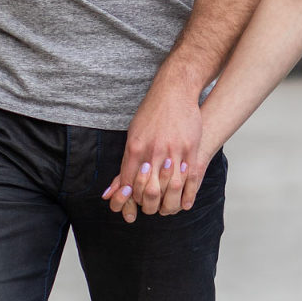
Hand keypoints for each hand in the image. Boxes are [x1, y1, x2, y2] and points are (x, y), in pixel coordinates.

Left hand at [104, 77, 202, 222]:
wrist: (173, 91)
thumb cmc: (151, 114)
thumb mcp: (132, 135)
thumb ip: (125, 164)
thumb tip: (111, 190)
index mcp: (135, 148)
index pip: (130, 184)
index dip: (131, 199)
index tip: (134, 204)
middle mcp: (153, 151)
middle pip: (149, 189)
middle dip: (149, 204)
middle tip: (152, 209)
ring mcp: (173, 150)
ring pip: (171, 187)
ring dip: (169, 203)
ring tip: (168, 209)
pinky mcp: (190, 148)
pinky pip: (190, 178)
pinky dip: (188, 194)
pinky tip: (185, 204)